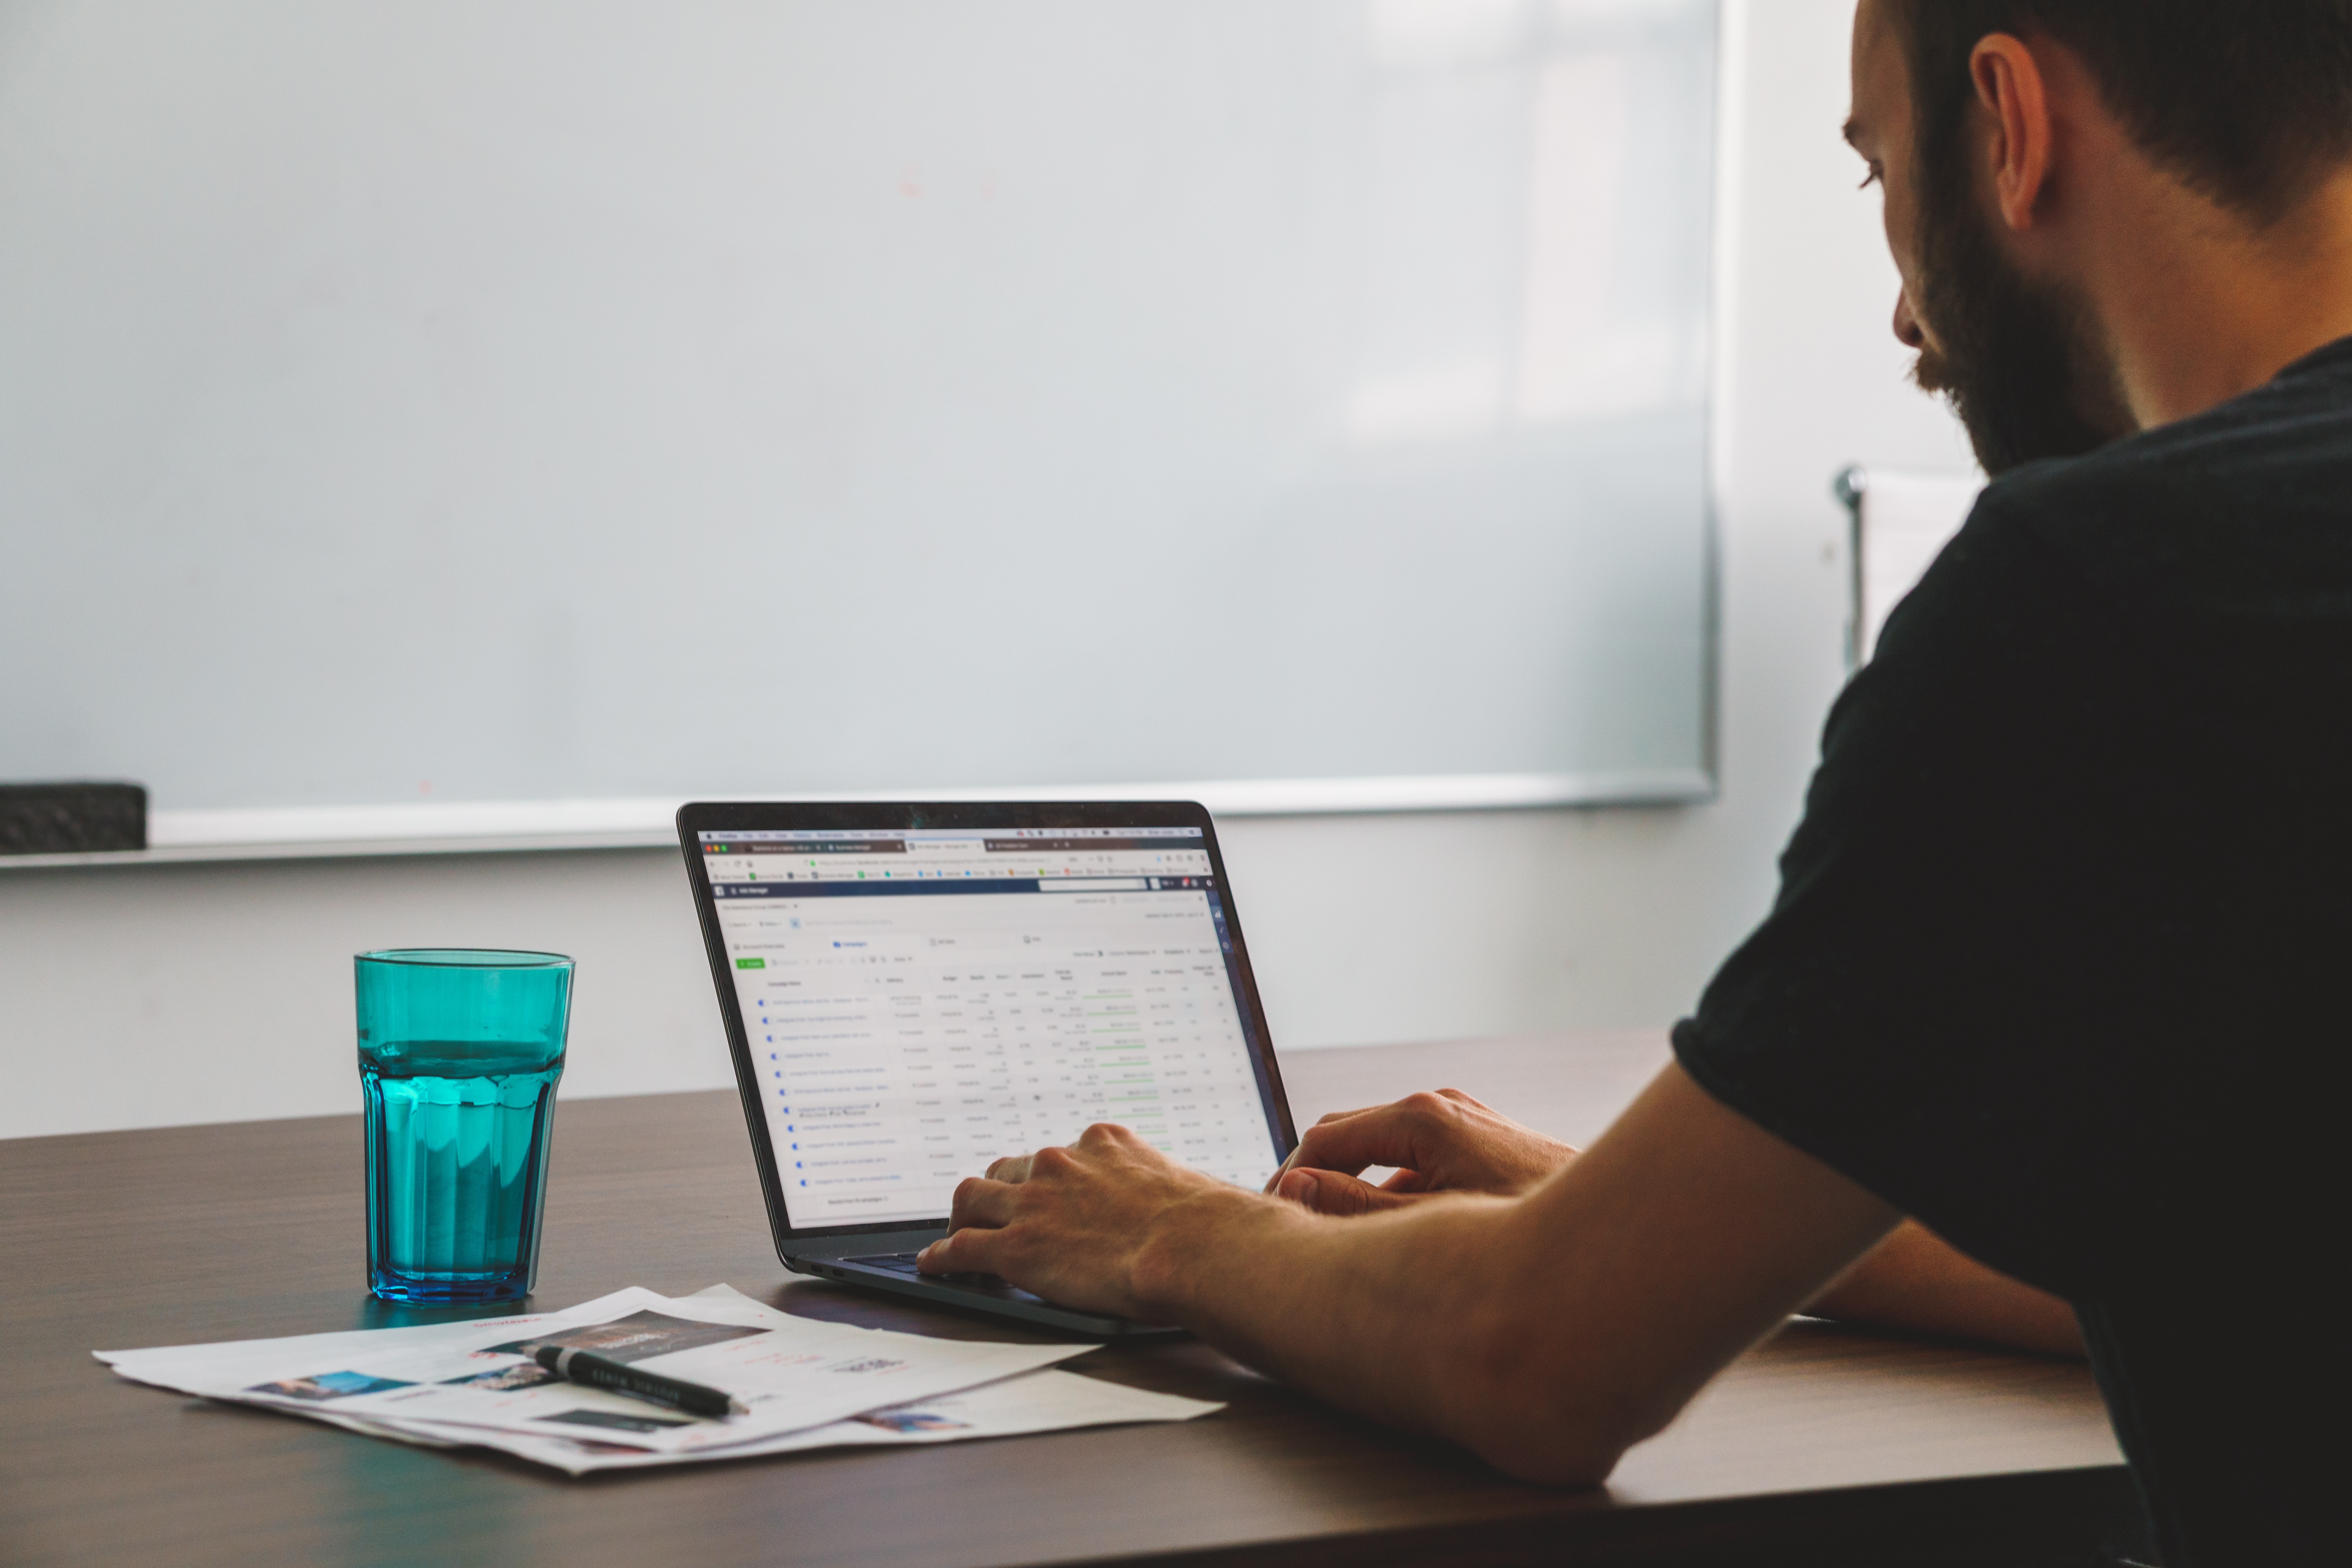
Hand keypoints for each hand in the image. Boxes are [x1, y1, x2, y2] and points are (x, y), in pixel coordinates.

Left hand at [915, 1123, 1250, 1318]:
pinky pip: (961, 1247)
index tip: (1047, 1193)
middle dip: (1002, 1192)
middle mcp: (1060, 1162)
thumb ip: (1178, 1189)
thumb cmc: (1210, 1224)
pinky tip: (934, 1264)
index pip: (1058, 1155)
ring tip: (957, 1235)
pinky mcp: (1015, 1246)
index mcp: (1103, 1143)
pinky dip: (942, 1256)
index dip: (1047, 1179)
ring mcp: (1033, 1202)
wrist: (1196, 1247)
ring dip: (964, 1217)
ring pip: (973, 1198)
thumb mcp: (1192, 1186)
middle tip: (999, 1214)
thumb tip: (1236, 1194)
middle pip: (1009, 1169)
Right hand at [1269, 1089, 1575, 1215]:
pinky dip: (1401, 1194)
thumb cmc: (1531, 1226)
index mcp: (1422, 1117)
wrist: (1625, 1230)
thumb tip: (1296, 1188)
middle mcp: (1443, 1108)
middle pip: (1350, 1136)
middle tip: (1296, 1230)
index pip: (1325, 1139)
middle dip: (1318, 1179)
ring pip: (1388, 1153)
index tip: (1272, 1218)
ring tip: (1348, 1244)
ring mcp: (1468, 1123)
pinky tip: (1408, 1242)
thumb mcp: (1428, 1225)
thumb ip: (1353, 1208)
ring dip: (1360, 1191)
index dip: (1289, 1179)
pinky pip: (1423, 1163)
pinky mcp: (1488, 1143)